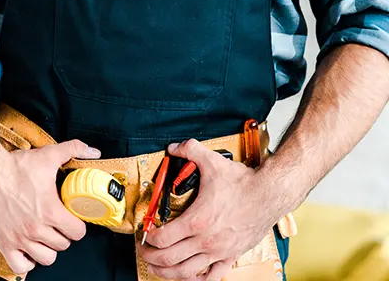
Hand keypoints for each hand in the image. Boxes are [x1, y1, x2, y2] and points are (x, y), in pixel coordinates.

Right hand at [0, 140, 100, 273]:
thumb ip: (74, 150)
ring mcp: (19, 237)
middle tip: (60, 225)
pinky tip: (30, 249)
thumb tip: (93, 151)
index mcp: (50, 210)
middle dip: (65, 235)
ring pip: (46, 258)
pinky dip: (27, 261)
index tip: (74, 219)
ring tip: (47, 237)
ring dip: (49, 249)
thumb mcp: (49, 154)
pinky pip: (20, 266)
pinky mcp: (3, 242)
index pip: (77, 232)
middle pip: (63, 245)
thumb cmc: (15, 166)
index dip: (79, 225)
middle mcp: (36, 228)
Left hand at [138, 139, 278, 279]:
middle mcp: (206, 240)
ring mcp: (219, 251)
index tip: (145, 233)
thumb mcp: (212, 161)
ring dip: (167, 272)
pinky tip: (189, 277)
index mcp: (197, 221)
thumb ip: (189, 150)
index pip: (162, 238)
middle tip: (144, 250)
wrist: (270, 193)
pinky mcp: (231, 256)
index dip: (148, 237)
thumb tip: (174, 147)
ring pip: (186, 272)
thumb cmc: (244, 183)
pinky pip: (212, 277)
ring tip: (157, 268)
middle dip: (150, 256)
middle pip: (168, 258)